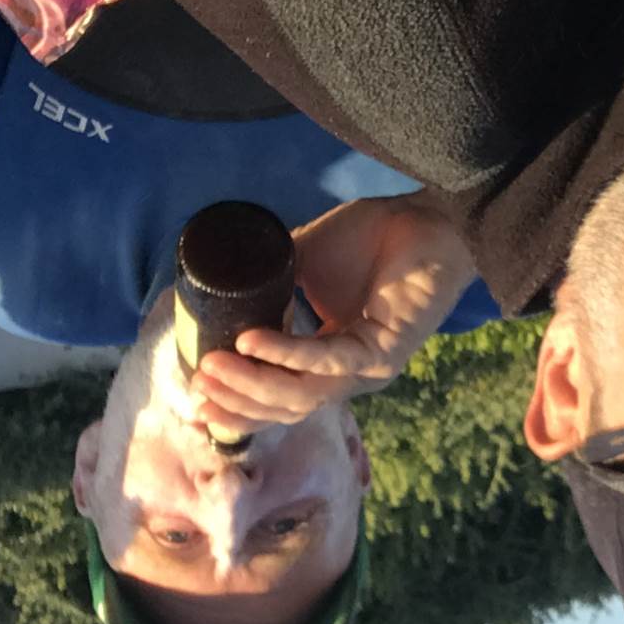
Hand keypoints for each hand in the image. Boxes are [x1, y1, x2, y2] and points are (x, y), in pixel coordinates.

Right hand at [189, 195, 476, 432]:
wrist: (427, 214)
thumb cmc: (370, 237)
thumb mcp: (302, 261)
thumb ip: (269, 280)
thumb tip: (223, 284)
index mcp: (330, 361)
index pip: (282, 401)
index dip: (240, 407)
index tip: (196, 401)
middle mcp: (350, 373)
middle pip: (288, 408)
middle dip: (238, 403)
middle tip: (198, 386)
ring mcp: (370, 368)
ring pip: (304, 394)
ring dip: (254, 383)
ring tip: (215, 365)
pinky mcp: (386, 350)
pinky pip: (328, 360)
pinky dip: (287, 354)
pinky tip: (252, 341)